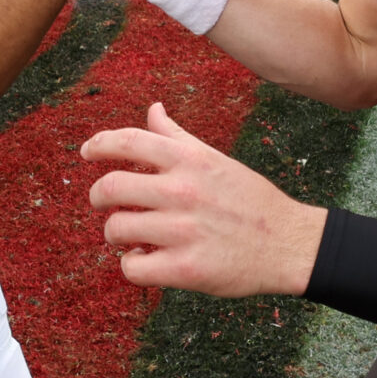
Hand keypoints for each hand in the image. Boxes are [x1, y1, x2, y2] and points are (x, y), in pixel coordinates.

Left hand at [82, 102, 327, 297]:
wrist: (289, 244)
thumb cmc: (250, 200)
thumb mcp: (215, 159)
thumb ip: (178, 137)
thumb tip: (153, 108)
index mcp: (189, 161)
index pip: (128, 141)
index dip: (99, 144)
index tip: (86, 152)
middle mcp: (183, 191)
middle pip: (111, 186)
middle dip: (98, 196)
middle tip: (105, 204)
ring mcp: (183, 231)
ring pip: (116, 229)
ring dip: (115, 234)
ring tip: (130, 236)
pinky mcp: (186, 269)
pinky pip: (133, 268)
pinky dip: (132, 265)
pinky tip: (145, 260)